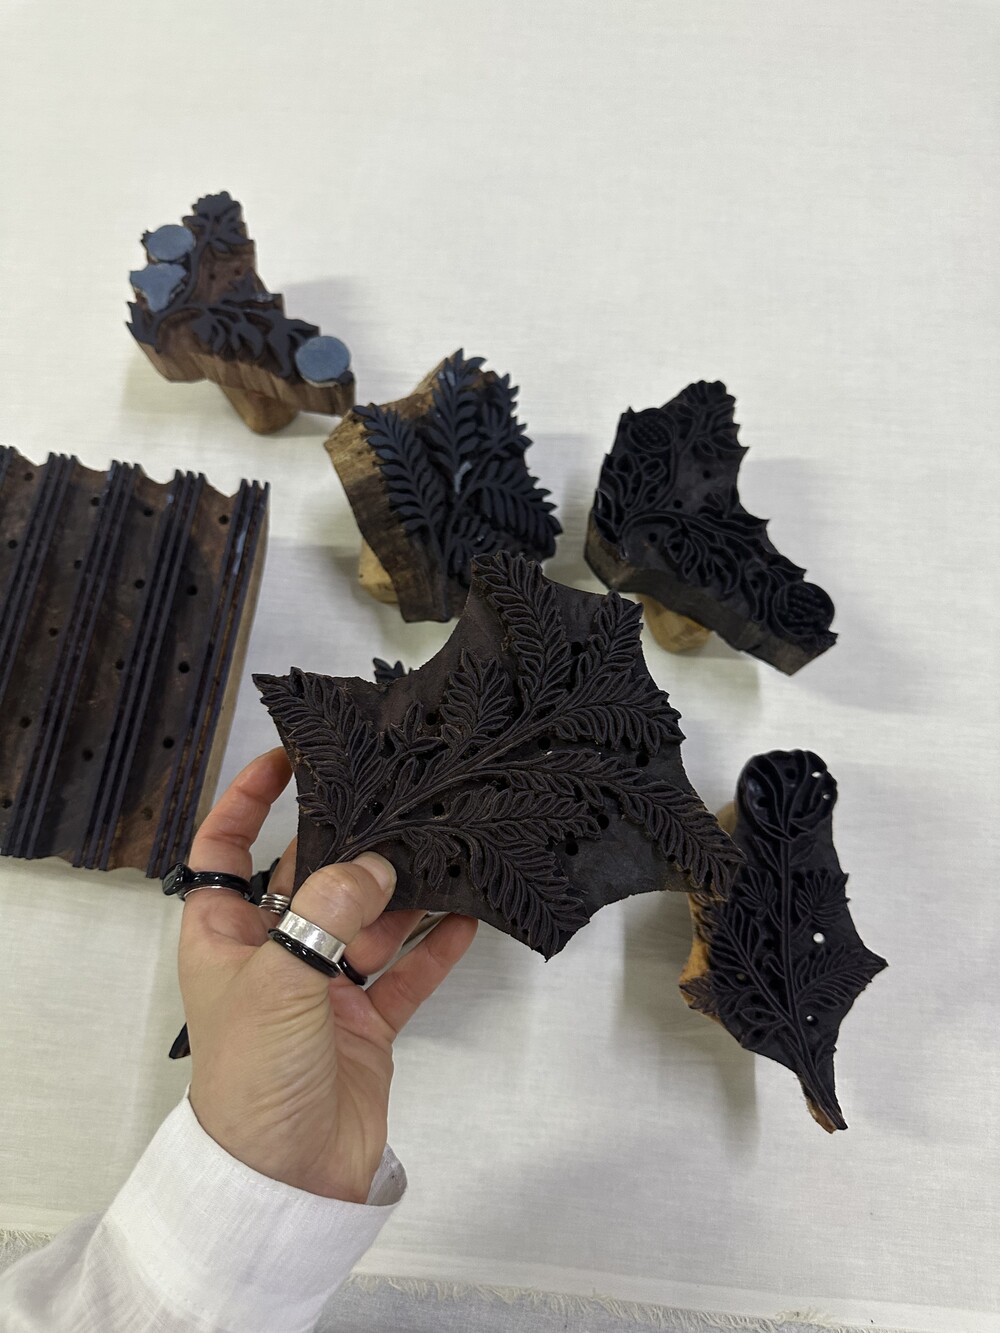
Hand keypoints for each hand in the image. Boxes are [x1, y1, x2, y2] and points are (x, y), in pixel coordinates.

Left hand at [178, 748, 476, 1201]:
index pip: (225, 850)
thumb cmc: (254, 1077)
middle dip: (349, 841)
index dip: (246, 802)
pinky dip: (433, 946)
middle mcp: (274, 953)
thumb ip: (329, 913)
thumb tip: (376, 865)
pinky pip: (404, 972)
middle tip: (394, 796)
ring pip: (367, 921)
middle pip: (311, 877)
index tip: (287, 760)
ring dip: (403, 891)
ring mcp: (322, 988)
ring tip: (443, 847)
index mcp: (225, 936)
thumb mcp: (278, 981)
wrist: (286, 1181)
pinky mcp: (365, 1023)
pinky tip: (466, 916)